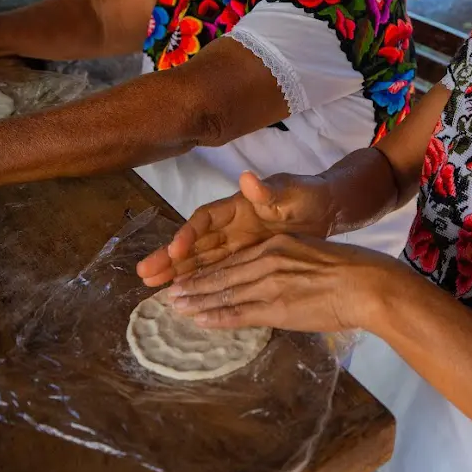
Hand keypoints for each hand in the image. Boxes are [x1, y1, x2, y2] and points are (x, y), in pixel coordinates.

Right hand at [136, 171, 333, 286]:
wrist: (327, 210)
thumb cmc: (307, 197)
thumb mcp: (290, 194)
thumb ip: (268, 192)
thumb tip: (247, 178)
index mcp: (237, 207)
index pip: (205, 219)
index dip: (188, 233)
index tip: (175, 248)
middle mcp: (230, 225)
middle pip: (195, 241)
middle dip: (170, 256)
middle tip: (144, 273)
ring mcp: (235, 243)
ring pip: (201, 259)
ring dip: (178, 271)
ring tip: (151, 286)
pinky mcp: (244, 258)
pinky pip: (217, 271)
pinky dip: (201, 281)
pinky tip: (184, 293)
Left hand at [164, 234, 411, 332]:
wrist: (369, 285)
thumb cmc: (351, 271)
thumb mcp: (313, 255)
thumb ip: (290, 265)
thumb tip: (278, 281)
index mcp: (278, 244)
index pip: (235, 258)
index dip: (210, 269)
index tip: (192, 275)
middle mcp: (269, 259)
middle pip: (223, 273)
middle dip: (194, 284)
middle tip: (171, 292)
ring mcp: (271, 283)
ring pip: (225, 291)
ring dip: (197, 300)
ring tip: (176, 306)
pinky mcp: (277, 306)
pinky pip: (239, 312)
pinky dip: (216, 316)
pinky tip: (199, 320)